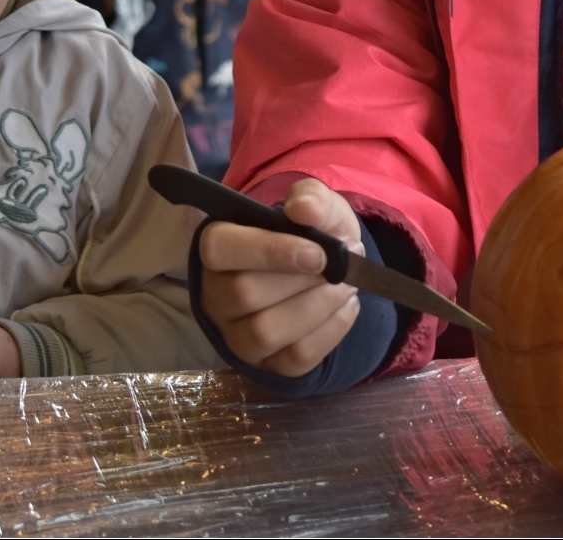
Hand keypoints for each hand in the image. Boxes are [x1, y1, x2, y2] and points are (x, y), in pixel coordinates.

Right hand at [199, 178, 360, 375]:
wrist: (329, 267)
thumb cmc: (311, 233)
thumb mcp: (316, 205)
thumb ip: (310, 198)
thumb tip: (303, 208)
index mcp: (218, 248)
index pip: (220, 248)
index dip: (268, 251)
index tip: (318, 253)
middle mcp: (215, 295)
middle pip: (244, 294)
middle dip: (304, 281)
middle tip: (345, 264)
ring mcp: (235, 335)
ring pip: (264, 332)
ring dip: (318, 307)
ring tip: (348, 285)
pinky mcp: (265, 364)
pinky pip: (293, 359)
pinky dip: (330, 332)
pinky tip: (346, 307)